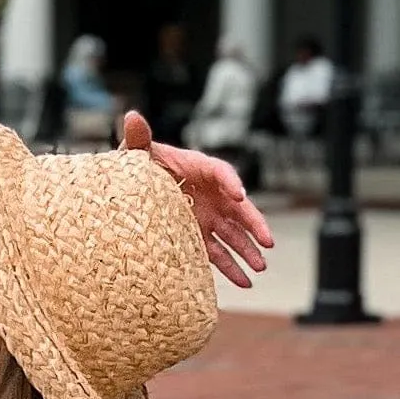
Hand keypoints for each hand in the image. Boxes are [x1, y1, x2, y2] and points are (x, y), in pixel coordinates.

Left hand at [120, 108, 273, 285]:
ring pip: (233, 235)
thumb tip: (131, 116)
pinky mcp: (199, 236)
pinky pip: (218, 254)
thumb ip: (137, 137)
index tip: (238, 195)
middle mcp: (211, 194)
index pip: (222, 172)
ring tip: (261, 267)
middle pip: (238, 209)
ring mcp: (207, 217)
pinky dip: (231, 268)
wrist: (133, 186)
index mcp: (201, 168)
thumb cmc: (140, 164)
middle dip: (254, 225)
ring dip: (248, 251)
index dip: (231, 182)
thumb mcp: (138, 150)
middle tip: (268, 241)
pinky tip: (244, 282)